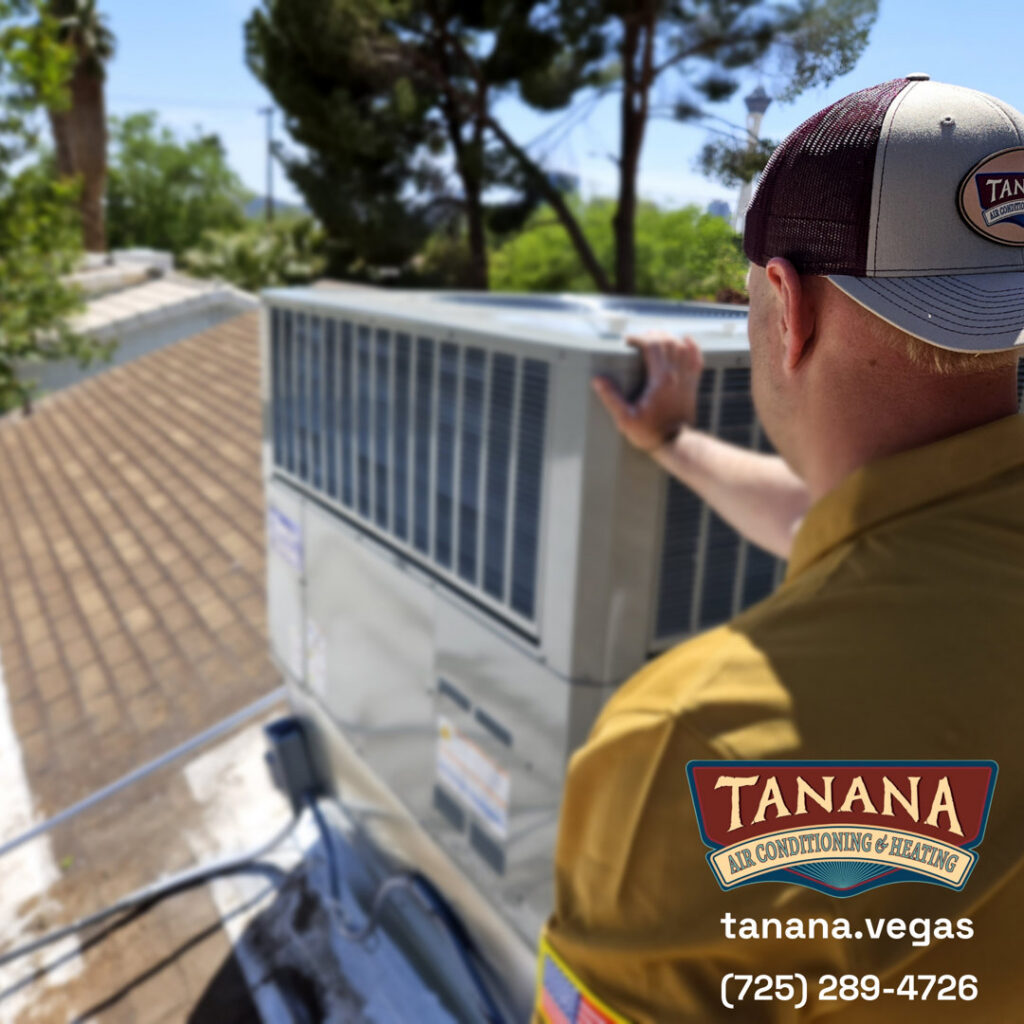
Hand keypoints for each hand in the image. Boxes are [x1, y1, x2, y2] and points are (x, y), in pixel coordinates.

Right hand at [592, 332, 703, 452]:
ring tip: (655, 338)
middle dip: (652, 335)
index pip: (652, 346)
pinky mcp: (692, 384)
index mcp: (660, 379)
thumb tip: (598, 380)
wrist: (675, 443)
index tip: (628, 341)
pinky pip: (696, 359)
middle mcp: (676, 375)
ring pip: (681, 347)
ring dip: (668, 338)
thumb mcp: (625, 419)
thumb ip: (611, 398)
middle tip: (640, 338)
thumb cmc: (651, 433)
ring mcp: (686, 379)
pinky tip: (686, 340)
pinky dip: (692, 347)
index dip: (639, 338)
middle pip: (667, 342)